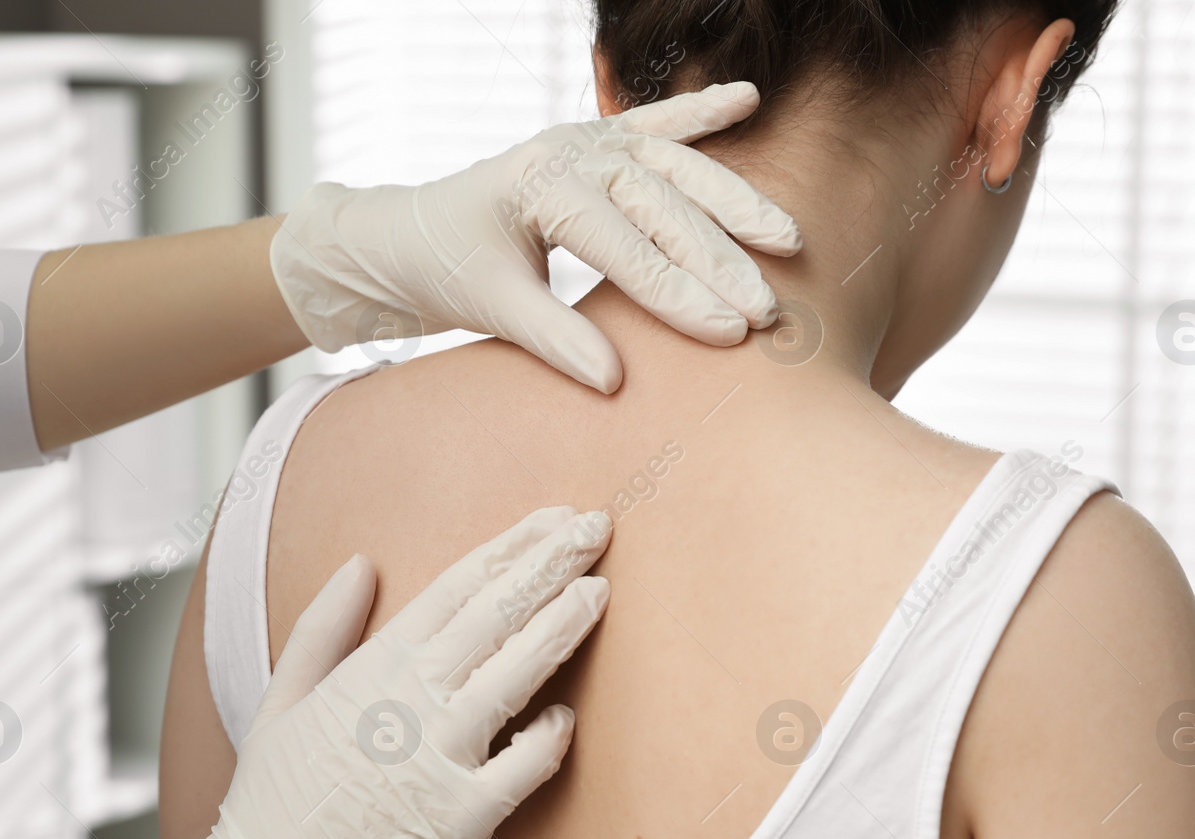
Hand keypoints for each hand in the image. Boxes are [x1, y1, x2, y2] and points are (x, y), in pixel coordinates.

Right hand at [107, 507, 610, 838]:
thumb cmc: (269, 806)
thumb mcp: (281, 701)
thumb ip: (324, 629)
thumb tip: (360, 563)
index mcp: (369, 669)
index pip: (456, 588)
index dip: (510, 548)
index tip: (552, 521)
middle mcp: (407, 703)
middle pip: (494, 615)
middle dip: (549, 564)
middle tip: (595, 525)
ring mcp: (436, 760)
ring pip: (514, 677)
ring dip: (560, 629)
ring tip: (599, 590)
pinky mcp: (459, 822)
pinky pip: (521, 770)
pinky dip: (548, 739)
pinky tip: (567, 717)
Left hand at [270, 82, 801, 392]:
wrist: (407, 235)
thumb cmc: (445, 269)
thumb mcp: (490, 308)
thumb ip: (554, 340)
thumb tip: (613, 384)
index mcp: (545, 186)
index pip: (628, 250)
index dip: (680, 296)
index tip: (729, 335)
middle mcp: (572, 153)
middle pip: (665, 209)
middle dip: (721, 263)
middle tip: (768, 311)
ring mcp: (587, 141)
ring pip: (677, 169)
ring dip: (735, 201)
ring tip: (787, 238)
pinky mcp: (594, 143)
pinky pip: (657, 124)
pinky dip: (701, 111)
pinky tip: (748, 99)